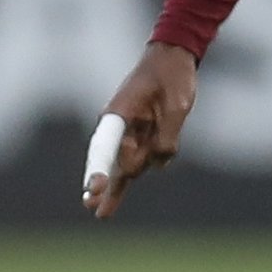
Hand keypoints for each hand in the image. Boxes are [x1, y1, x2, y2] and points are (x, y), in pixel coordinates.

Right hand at [84, 43, 199, 218]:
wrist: (173, 58)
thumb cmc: (171, 76)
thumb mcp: (177, 104)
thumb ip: (167, 136)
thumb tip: (159, 162)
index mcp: (117, 114)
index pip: (104, 147)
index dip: (97, 170)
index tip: (94, 189)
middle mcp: (120, 128)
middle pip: (114, 165)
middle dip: (109, 190)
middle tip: (99, 213)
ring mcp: (131, 135)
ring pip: (138, 164)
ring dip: (151, 157)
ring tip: (164, 117)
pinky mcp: (144, 139)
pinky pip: (152, 158)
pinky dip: (161, 154)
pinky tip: (166, 125)